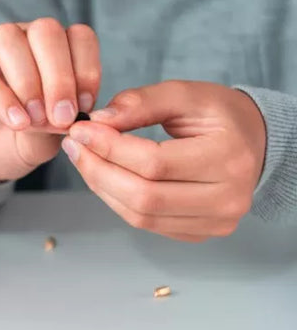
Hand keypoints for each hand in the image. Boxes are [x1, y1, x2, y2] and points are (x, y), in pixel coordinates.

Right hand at [0, 18, 100, 183]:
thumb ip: (60, 125)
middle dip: (60, 75)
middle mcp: (18, 42)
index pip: (77, 36)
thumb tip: (75, 114)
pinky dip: (2, 98)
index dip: (87, 68)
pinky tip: (16, 122)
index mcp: (48, 51)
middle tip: (62, 116)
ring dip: (29, 80)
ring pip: (9, 39)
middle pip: (45, 30)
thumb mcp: (46, 140)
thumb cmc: (11, 144)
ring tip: (35, 118)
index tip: (86, 107)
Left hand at [61, 80, 265, 241]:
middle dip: (98, 171)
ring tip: (85, 160)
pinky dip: (118, 201)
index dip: (109, 147)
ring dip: (103, 188)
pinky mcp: (199, 233)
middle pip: (143, 196)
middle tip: (75, 147)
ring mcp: (214, 222)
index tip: (81, 130)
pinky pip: (146, 224)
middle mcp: (227, 198)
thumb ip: (141, 102)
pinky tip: (106, 177)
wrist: (255, 143)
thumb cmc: (220, 117)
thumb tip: (98, 120)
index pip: (154, 162)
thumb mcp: (187, 95)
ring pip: (139, 216)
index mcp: (229, 158)